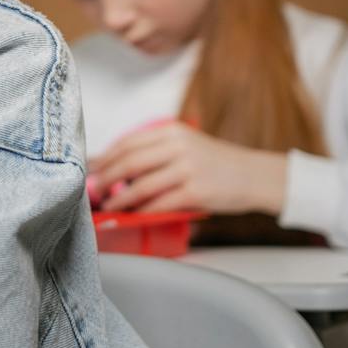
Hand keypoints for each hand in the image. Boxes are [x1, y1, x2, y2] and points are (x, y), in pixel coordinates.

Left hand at [87, 122, 287, 215]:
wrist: (255, 176)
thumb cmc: (217, 164)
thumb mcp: (188, 146)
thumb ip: (158, 152)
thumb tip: (119, 168)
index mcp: (173, 132)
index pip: (129, 142)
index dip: (106, 157)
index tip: (93, 168)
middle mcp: (178, 146)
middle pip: (129, 161)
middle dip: (106, 177)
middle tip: (94, 189)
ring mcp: (188, 168)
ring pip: (142, 184)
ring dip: (120, 198)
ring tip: (109, 205)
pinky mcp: (196, 190)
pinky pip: (160, 203)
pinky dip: (143, 210)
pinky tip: (134, 215)